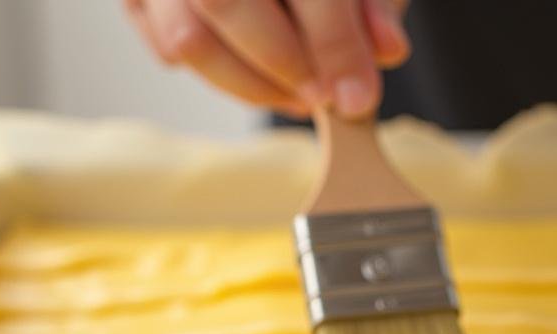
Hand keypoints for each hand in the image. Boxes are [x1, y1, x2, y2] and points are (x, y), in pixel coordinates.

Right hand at [125, 0, 409, 119]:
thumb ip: (374, 3)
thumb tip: (389, 50)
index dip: (334, 42)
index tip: (358, 96)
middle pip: (223, 1)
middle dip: (282, 65)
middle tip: (322, 100)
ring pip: (188, 39)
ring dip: (249, 86)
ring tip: (299, 97)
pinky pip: (166, 47)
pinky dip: (216, 73)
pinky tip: (258, 74)